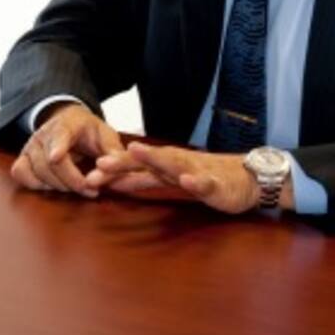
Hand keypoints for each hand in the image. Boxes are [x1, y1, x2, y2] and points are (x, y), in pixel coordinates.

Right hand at [10, 103, 125, 196]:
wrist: (68, 121)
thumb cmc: (89, 131)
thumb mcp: (107, 136)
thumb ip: (114, 153)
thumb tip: (112, 171)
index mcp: (66, 124)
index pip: (59, 135)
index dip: (57, 146)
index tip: (56, 157)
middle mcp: (43, 133)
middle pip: (50, 162)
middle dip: (71, 181)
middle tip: (91, 191)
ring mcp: (30, 145)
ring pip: (37, 171)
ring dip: (58, 186)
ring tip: (77, 188)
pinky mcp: (22, 157)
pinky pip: (20, 173)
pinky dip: (35, 184)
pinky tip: (52, 186)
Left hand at [92, 142, 270, 212]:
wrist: (246, 179)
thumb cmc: (202, 178)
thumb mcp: (166, 180)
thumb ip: (141, 180)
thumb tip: (111, 182)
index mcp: (162, 165)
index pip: (133, 165)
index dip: (111, 168)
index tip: (88, 173)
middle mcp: (175, 163)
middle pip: (146, 160)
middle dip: (123, 161)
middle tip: (100, 163)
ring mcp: (195, 171)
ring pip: (172, 163)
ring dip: (154, 157)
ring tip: (135, 151)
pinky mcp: (215, 183)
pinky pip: (205, 182)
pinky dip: (195, 180)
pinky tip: (187, 179)